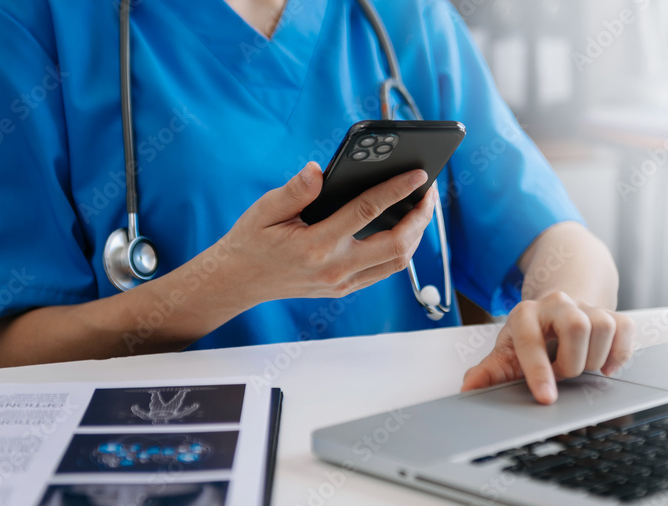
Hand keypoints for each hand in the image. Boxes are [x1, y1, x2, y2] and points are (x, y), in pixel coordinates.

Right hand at [221, 161, 436, 303]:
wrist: (238, 282)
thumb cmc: (251, 241)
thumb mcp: (265, 210)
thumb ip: (294, 190)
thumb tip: (318, 171)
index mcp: (315, 245)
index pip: (367, 212)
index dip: (397, 191)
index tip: (419, 175)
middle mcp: (335, 268)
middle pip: (396, 245)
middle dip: (420, 218)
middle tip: (429, 192)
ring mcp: (342, 282)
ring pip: (397, 262)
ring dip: (416, 235)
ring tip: (422, 208)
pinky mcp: (344, 288)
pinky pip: (384, 270)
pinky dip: (401, 248)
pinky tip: (404, 227)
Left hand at [461, 292, 634, 404]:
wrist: (555, 313)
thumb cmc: (529, 339)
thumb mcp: (506, 355)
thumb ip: (489, 372)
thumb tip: (468, 388)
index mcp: (525, 314)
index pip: (532, 340)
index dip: (539, 372)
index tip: (546, 398)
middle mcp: (556, 304)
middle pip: (577, 326)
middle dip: (572, 362)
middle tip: (563, 373)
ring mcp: (586, 306)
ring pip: (604, 326)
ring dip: (595, 358)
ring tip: (580, 365)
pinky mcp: (611, 314)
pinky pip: (625, 328)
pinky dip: (620, 353)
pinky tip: (606, 366)